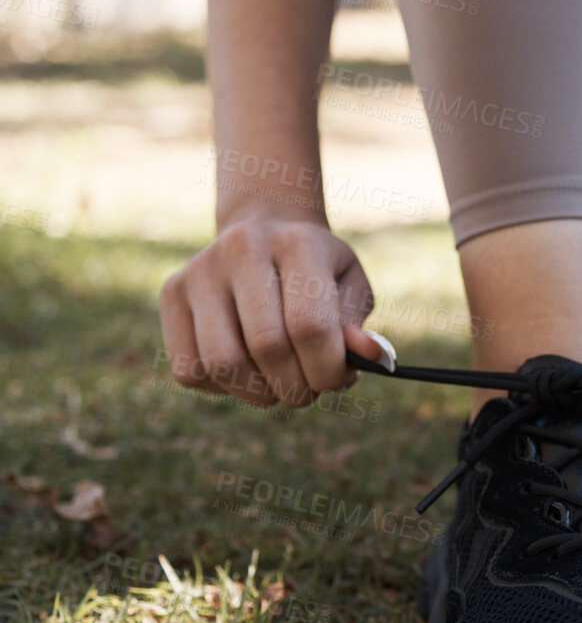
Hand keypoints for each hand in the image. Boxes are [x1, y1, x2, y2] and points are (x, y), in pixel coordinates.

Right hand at [159, 210, 388, 408]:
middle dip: (297, 386)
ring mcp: (199, 271)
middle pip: (267, 348)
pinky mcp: (171, 294)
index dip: (328, 370)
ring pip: (222, 364)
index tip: (338, 379)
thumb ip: (358, 325)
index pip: (310, 326)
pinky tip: (245, 368)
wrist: (265, 228)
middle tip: (310, 387)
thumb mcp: (350, 285)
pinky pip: (190, 369)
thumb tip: (370, 359)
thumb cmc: (316, 269)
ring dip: (259, 393)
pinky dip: (223, 387)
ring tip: (279, 384)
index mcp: (297, 242)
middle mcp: (242, 249)